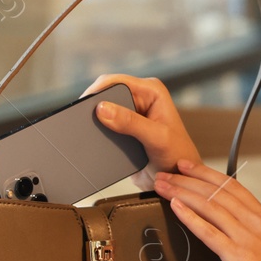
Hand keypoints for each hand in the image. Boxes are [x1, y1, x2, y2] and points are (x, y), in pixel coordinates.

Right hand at [82, 73, 201, 191]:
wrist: (176, 179)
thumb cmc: (177, 156)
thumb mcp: (156, 138)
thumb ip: (131, 122)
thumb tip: (103, 109)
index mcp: (152, 91)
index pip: (116, 82)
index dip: (97, 91)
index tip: (84, 106)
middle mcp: (141, 98)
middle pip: (106, 93)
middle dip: (93, 104)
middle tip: (83, 120)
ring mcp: (132, 113)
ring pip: (103, 109)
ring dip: (94, 118)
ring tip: (86, 129)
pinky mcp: (124, 128)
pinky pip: (104, 124)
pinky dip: (97, 130)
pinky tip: (93, 137)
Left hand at [152, 159, 260, 260]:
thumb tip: (244, 237)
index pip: (234, 187)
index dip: (208, 174)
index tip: (190, 167)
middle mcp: (258, 223)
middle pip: (217, 192)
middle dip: (188, 179)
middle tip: (167, 171)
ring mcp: (248, 238)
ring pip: (209, 206)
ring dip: (182, 192)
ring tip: (163, 185)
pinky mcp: (239, 257)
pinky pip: (209, 231)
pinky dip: (190, 217)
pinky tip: (175, 207)